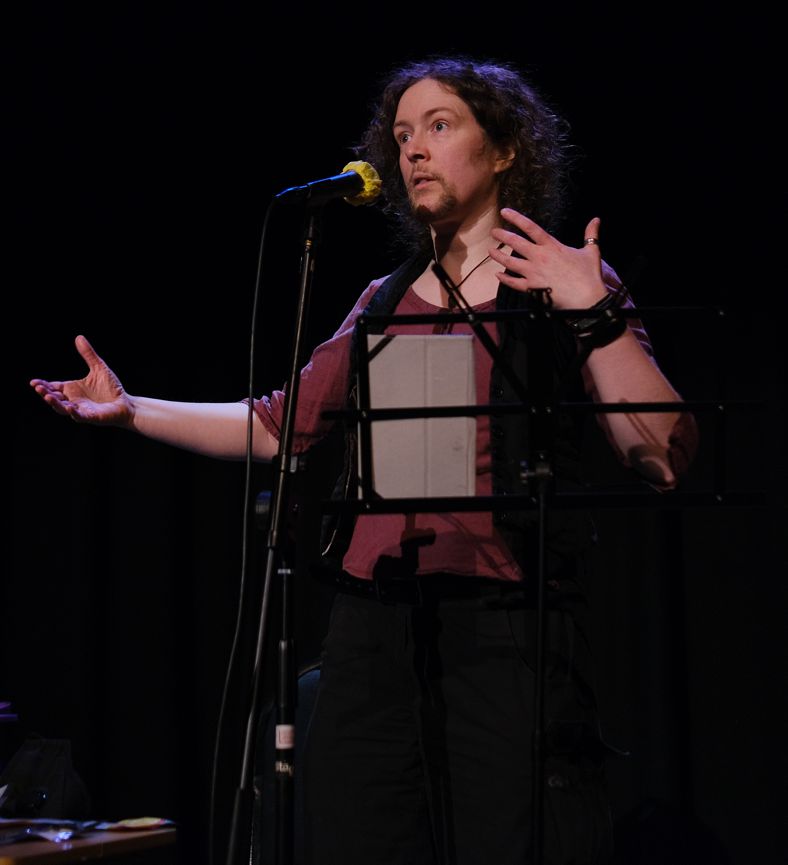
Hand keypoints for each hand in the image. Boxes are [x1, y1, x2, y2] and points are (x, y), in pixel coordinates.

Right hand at [30, 335, 133, 426]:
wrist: (126, 403)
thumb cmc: (111, 388)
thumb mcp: (99, 368)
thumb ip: (88, 355)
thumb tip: (79, 337)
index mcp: (72, 389)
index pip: (53, 387)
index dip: (43, 385)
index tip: (33, 382)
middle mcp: (73, 400)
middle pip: (54, 398)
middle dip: (45, 393)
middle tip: (38, 387)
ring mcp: (81, 410)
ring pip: (63, 409)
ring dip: (55, 403)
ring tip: (48, 396)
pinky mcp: (91, 417)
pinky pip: (80, 416)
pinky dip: (74, 413)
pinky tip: (70, 407)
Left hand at [490, 209, 609, 308]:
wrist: (585, 298)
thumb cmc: (589, 275)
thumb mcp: (591, 251)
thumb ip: (591, 234)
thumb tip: (596, 219)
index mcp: (552, 246)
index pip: (530, 227)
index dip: (516, 218)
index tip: (504, 212)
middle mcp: (539, 257)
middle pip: (515, 243)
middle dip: (502, 236)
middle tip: (493, 232)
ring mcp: (533, 273)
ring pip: (510, 262)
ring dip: (498, 256)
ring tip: (490, 251)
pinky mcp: (532, 288)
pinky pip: (513, 282)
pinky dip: (504, 279)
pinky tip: (497, 275)